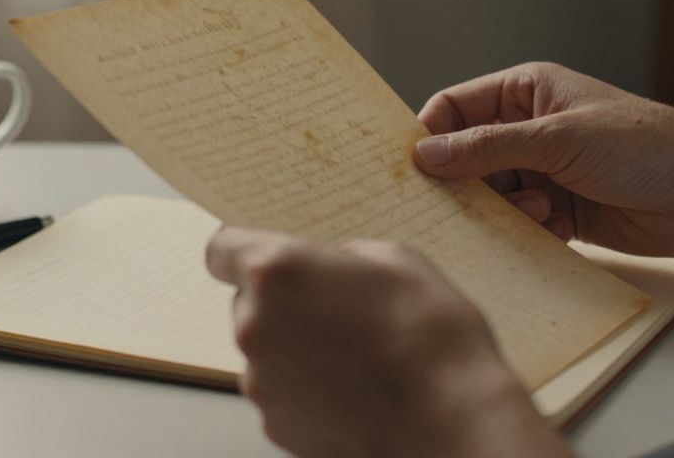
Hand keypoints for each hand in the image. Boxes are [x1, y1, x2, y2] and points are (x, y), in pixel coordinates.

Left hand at [205, 227, 569, 457]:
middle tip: (336, 307)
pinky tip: (351, 385)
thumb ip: (342, 257)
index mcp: (276, 271)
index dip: (244, 250)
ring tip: (353, 352)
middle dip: (283, 302)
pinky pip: (280, 390)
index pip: (222, 249)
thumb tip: (331, 268)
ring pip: (265, 349)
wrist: (451, 418)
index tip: (263, 255)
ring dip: (295, 345)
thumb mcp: (394, 258)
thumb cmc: (430, 335)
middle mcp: (254, 325)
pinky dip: (305, 386)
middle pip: (247, 302)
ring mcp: (261, 380)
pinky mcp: (275, 424)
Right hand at [413, 62, 673, 257]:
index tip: (414, 169)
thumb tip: (424, 153)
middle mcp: (529, 128)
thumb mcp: (557, 139)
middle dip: (467, 182)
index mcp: (526, 91)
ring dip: (505, 208)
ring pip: (490, 194)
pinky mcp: (558, 209)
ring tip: (539, 208)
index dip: (430, 135)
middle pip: (465, 157)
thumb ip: (486, 147)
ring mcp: (543, 170)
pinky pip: (517, 222)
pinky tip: (559, 225)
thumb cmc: (645, 147)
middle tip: (472, 204)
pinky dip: (528, 227)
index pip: (455, 108)